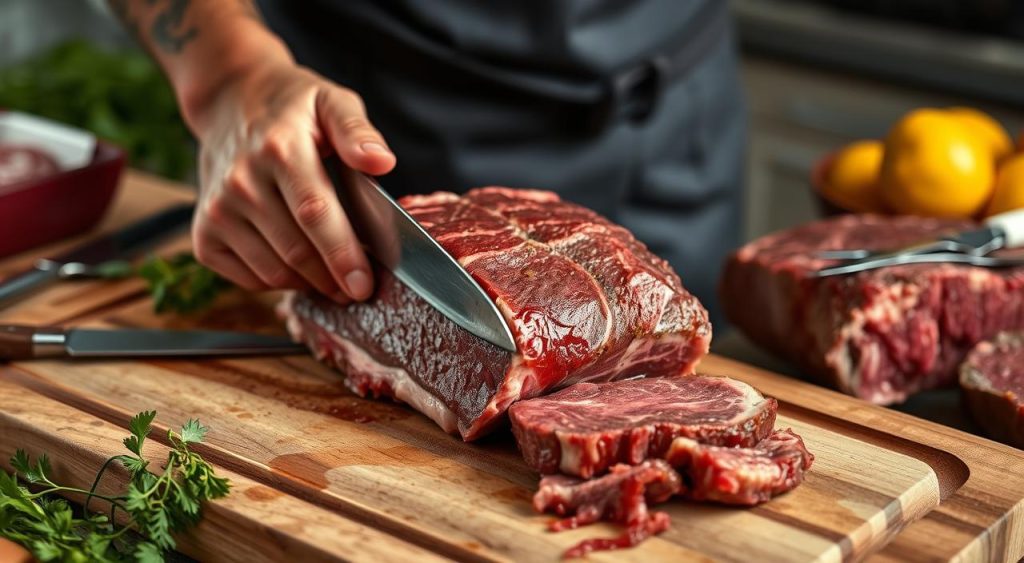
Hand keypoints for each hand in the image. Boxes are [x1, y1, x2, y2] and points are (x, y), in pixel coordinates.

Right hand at [190, 63, 394, 301]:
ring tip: (333, 276)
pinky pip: (249, 278)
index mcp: (279, 149)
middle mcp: (241, 182)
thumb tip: (382, 162)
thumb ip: (358, 131)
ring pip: (274, 272)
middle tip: (359, 287)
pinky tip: (298, 266)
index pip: (315, 213)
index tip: (364, 284)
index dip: (342, 255)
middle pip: (296, 251)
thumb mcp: (331, 102)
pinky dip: (280, 282)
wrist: (229, 102)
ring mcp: (218, 210)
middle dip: (333, 279)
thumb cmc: (292, 109)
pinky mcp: (204, 234)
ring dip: (310, 283)